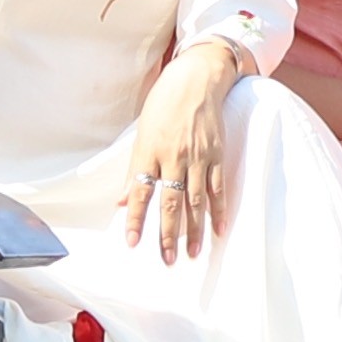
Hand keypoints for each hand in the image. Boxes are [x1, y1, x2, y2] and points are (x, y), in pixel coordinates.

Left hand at [119, 44, 242, 261]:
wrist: (195, 81)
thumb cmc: (163, 106)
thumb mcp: (140, 135)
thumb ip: (135, 171)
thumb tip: (123, 201)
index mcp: (149, 153)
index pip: (140, 193)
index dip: (136, 219)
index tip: (132, 243)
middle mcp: (173, 158)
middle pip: (170, 203)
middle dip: (167, 235)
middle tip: (167, 260)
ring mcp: (197, 158)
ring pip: (196, 202)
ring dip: (194, 230)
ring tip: (192, 254)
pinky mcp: (216, 155)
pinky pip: (217, 189)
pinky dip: (218, 211)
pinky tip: (217, 231)